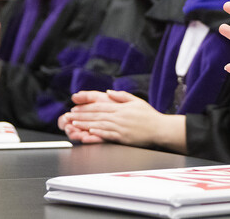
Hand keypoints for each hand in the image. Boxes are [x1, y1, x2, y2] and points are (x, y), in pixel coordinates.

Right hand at [59, 91, 115, 143]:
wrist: (131, 111)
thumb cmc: (114, 103)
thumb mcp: (100, 98)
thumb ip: (87, 96)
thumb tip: (74, 96)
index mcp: (84, 117)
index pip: (69, 120)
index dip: (65, 120)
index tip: (65, 119)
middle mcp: (88, 126)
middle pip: (74, 130)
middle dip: (70, 129)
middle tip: (69, 128)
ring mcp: (97, 133)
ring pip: (84, 136)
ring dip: (79, 135)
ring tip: (78, 134)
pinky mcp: (106, 138)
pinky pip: (98, 140)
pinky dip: (92, 139)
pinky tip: (87, 137)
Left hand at [63, 90, 185, 151]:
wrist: (160, 128)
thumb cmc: (149, 116)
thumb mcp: (137, 101)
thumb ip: (122, 96)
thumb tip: (109, 92)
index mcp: (121, 108)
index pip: (99, 107)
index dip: (86, 108)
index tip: (76, 108)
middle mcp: (119, 117)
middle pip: (97, 115)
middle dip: (82, 116)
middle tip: (69, 116)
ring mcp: (121, 127)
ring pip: (99, 125)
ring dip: (86, 124)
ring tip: (75, 124)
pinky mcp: (123, 137)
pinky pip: (108, 134)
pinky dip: (98, 133)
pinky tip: (90, 131)